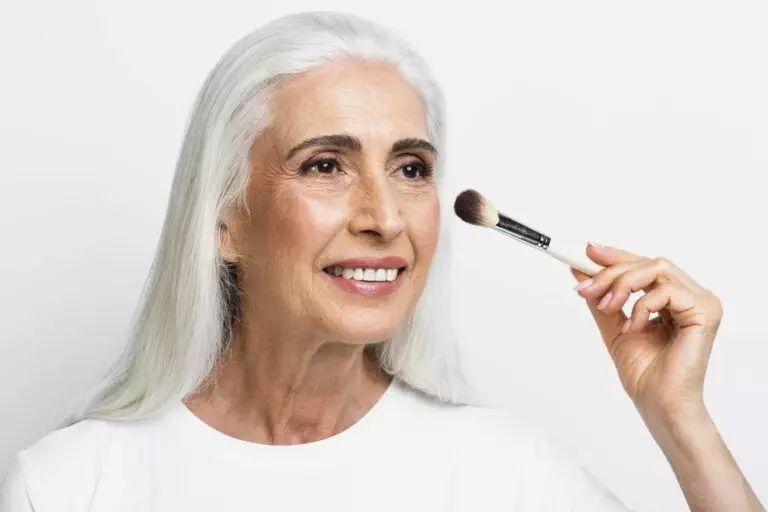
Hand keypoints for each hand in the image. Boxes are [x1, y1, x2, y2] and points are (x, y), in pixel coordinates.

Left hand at [570, 243, 723, 421]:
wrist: (659, 404)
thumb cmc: (644, 373)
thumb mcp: (614, 327)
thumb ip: (601, 299)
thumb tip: (580, 272)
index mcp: (674, 298)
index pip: (645, 265)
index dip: (616, 255)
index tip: (586, 252)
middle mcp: (691, 295)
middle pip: (649, 262)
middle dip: (611, 271)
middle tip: (585, 288)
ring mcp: (701, 302)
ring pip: (657, 268)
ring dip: (622, 284)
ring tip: (607, 307)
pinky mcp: (705, 311)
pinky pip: (666, 291)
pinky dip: (641, 306)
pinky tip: (634, 328)